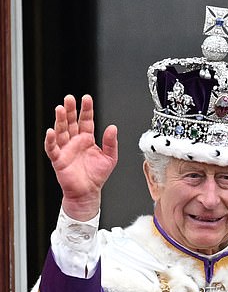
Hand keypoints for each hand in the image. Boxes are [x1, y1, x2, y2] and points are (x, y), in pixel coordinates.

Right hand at [44, 95, 117, 220]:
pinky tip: (51, 131)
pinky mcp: (59, 160)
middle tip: (69, 98)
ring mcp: (66, 149)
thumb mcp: (110, 158)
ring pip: (61, 131)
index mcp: (87, 139)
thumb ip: (110, 142)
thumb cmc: (97, 176)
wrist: (88, 192)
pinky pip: (52, 148)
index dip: (86, 110)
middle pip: (71, 122)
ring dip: (59, 120)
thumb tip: (112, 127)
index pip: (86, 120)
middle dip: (70, 110)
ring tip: (60, 108)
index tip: (86, 98)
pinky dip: (51, 140)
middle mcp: (75, 142)